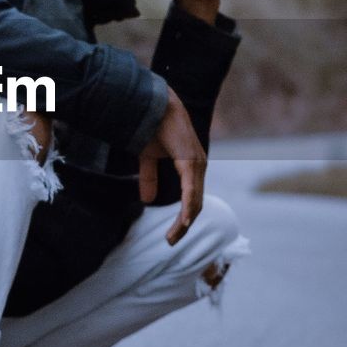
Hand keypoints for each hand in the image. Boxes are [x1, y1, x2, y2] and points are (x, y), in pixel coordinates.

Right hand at [138, 86, 204, 244]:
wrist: (155, 104)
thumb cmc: (153, 126)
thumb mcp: (148, 157)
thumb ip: (150, 178)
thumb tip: (147, 200)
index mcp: (191, 167)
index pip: (191, 199)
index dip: (183, 217)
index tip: (172, 234)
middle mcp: (198, 167)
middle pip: (195, 204)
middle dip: (184, 226)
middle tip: (171, 241)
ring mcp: (196, 164)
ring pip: (194, 201)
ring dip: (184, 222)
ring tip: (173, 237)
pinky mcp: (190, 162)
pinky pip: (190, 190)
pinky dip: (187, 207)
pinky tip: (184, 221)